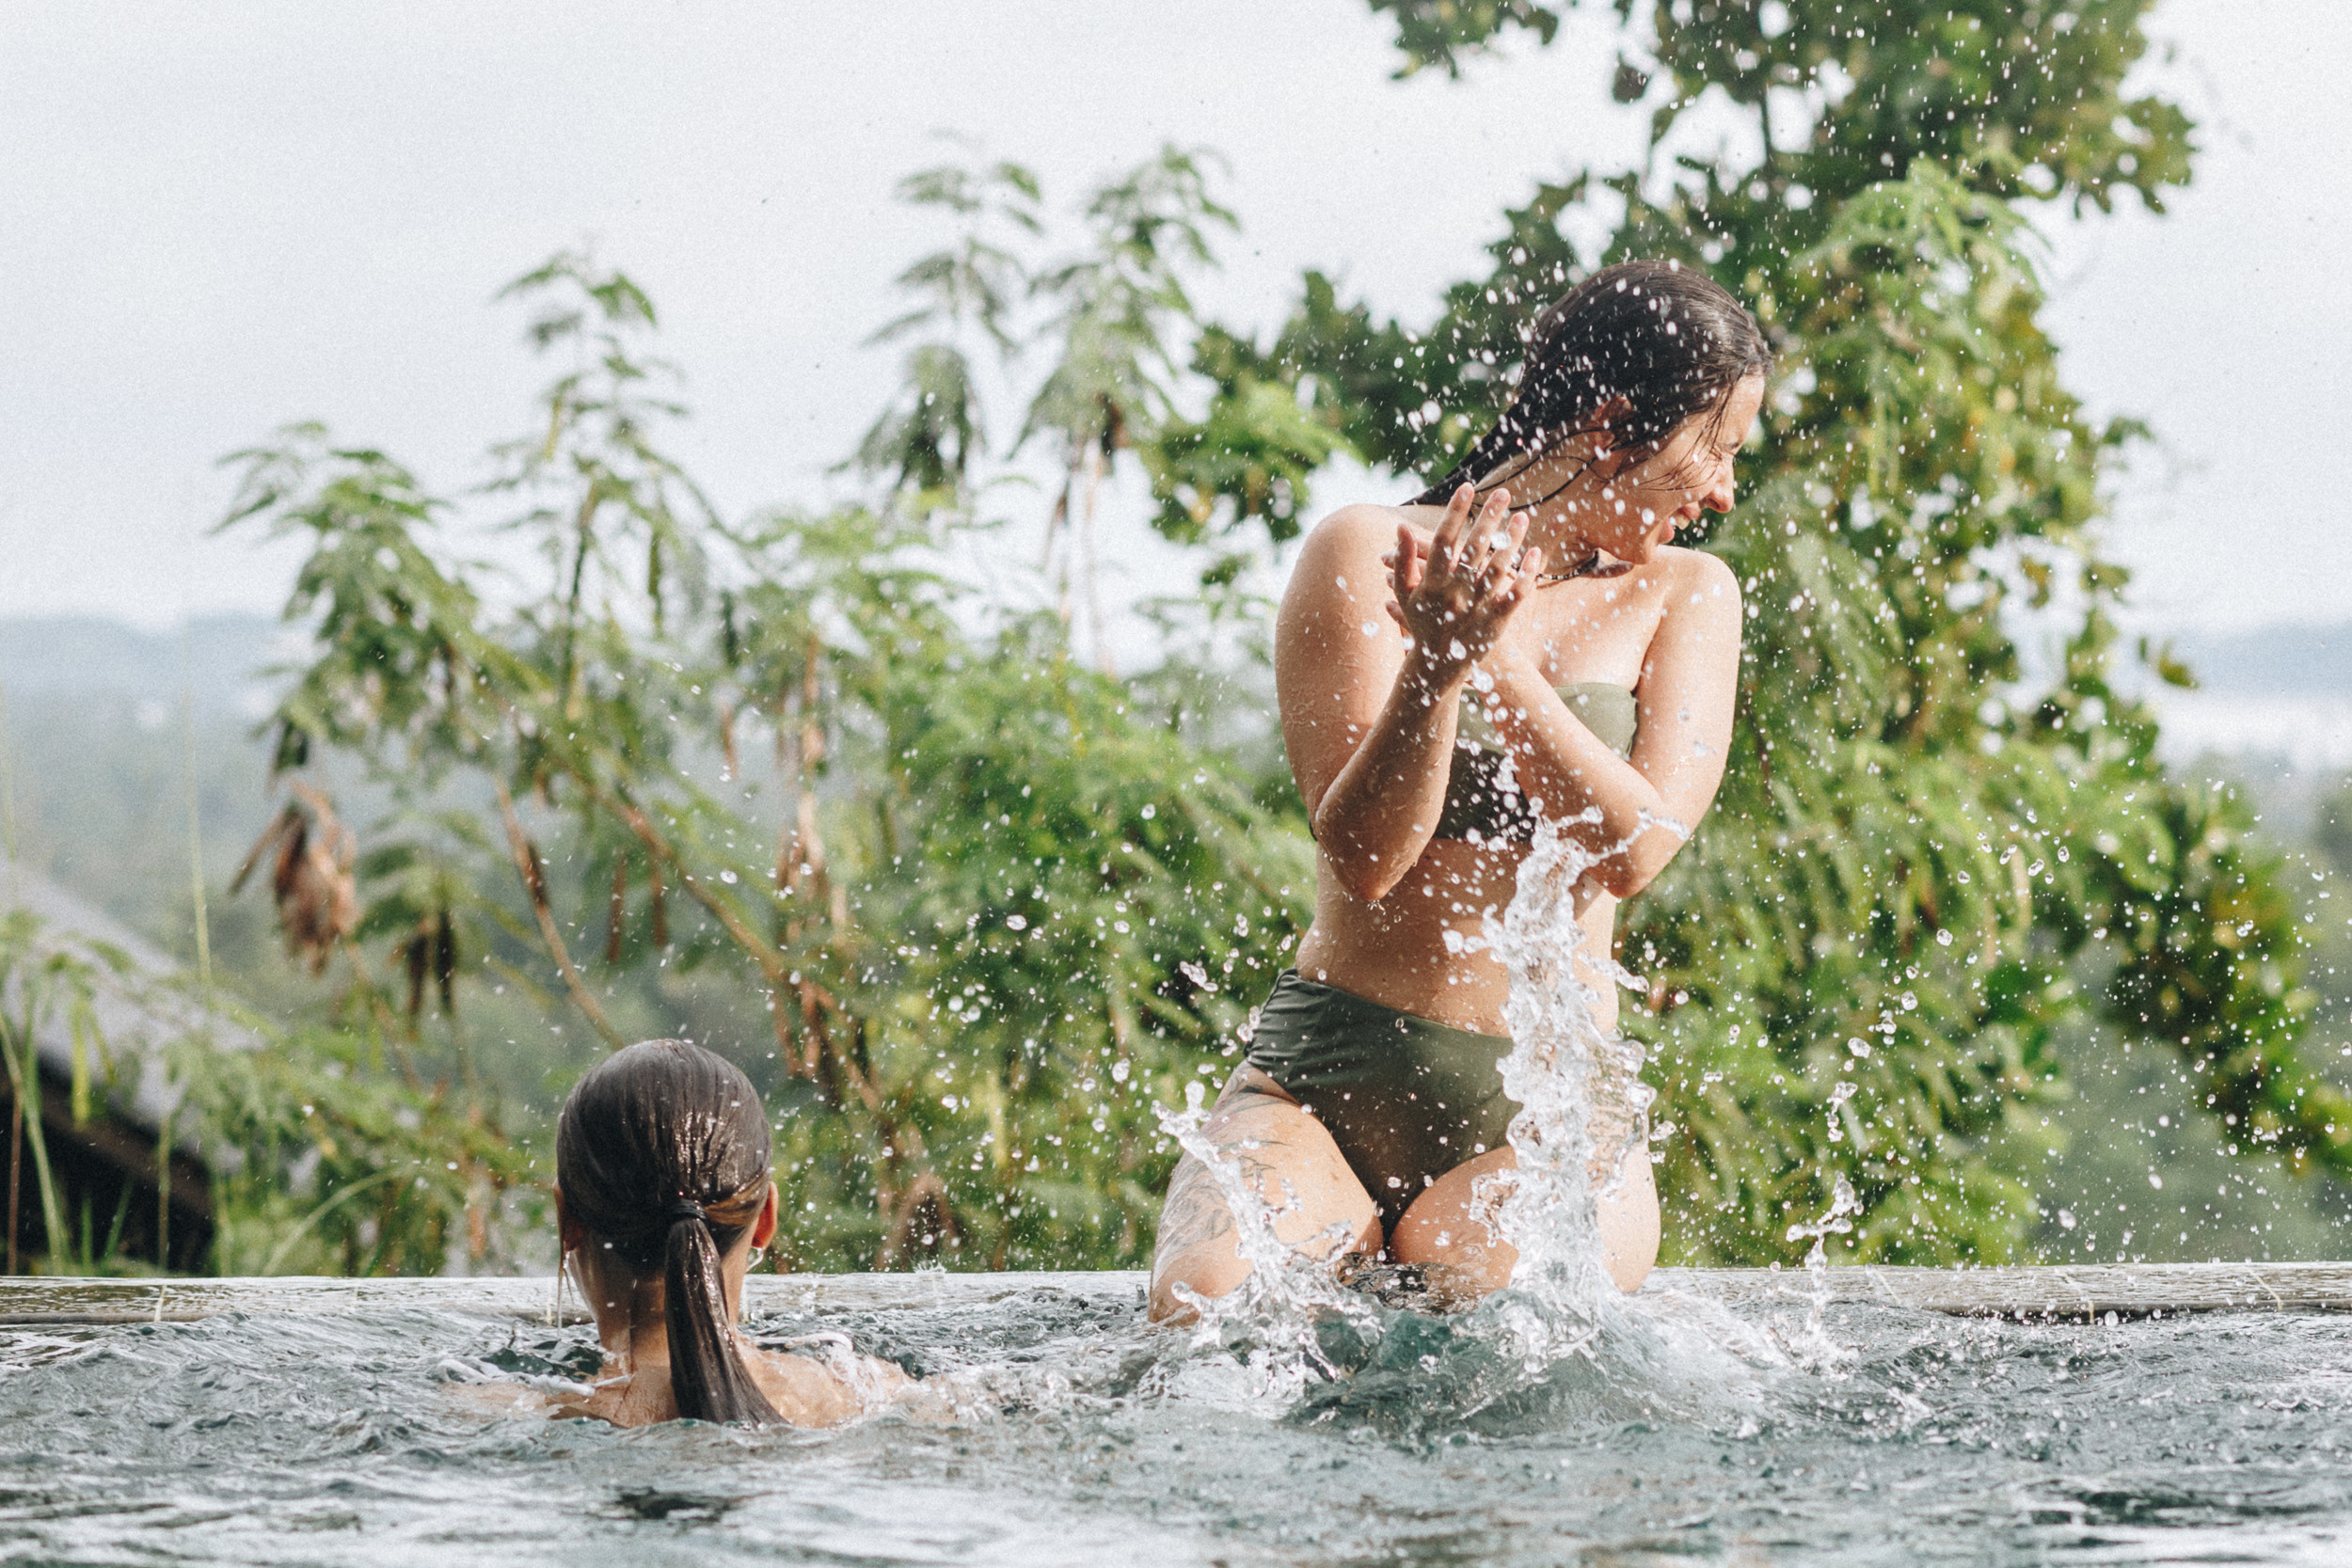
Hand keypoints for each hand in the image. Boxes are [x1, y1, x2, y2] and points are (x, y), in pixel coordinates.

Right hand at [1383, 485, 1543, 682]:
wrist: (1436, 668)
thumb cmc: (1420, 625)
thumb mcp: (1405, 594)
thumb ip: (1403, 560)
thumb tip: (1401, 525)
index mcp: (1431, 582)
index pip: (1443, 539)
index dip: (1455, 512)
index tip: (1467, 488)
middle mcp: (1455, 592)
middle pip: (1476, 546)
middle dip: (1491, 517)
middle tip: (1505, 493)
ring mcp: (1477, 606)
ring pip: (1500, 565)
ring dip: (1513, 539)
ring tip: (1523, 516)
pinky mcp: (1496, 620)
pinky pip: (1516, 593)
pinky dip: (1528, 572)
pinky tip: (1536, 552)